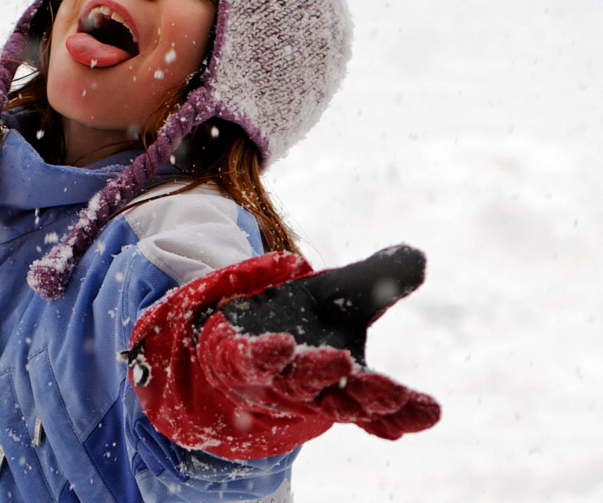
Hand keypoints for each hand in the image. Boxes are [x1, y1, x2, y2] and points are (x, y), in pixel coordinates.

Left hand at [125, 246, 439, 459]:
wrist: (241, 325)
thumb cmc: (305, 320)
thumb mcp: (346, 294)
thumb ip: (381, 281)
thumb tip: (417, 258)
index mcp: (347, 381)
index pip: (380, 403)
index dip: (406, 411)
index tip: (433, 413)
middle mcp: (314, 389)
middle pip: (343, 399)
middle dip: (368, 397)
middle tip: (392, 393)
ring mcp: (275, 378)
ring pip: (299, 381)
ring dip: (319, 372)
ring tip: (339, 359)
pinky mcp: (238, 362)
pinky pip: (250, 362)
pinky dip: (266, 355)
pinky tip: (282, 345)